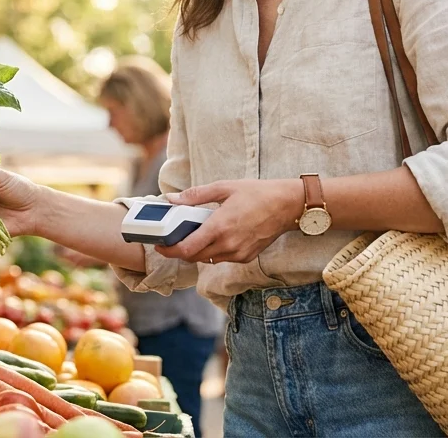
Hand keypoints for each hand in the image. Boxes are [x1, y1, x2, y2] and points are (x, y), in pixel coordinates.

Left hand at [156, 178, 299, 263]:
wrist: (286, 205)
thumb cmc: (257, 194)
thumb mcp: (224, 188)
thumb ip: (195, 196)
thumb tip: (172, 199)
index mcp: (219, 227)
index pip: (186, 249)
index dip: (169, 250)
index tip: (160, 246)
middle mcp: (227, 244)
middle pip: (193, 257)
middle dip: (181, 250)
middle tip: (175, 238)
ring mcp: (238, 253)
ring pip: (208, 259)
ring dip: (198, 250)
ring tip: (198, 234)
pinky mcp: (246, 257)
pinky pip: (223, 259)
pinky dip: (215, 251)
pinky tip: (218, 237)